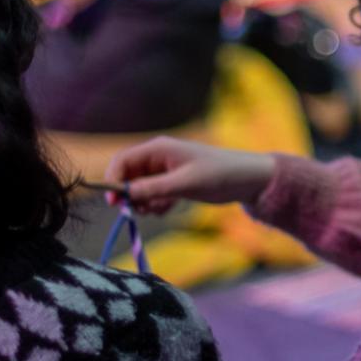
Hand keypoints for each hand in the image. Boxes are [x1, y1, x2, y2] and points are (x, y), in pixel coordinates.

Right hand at [105, 138, 277, 214]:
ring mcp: (166, 170)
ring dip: (143, 201)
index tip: (114, 202)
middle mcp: (158, 157)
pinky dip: (156, 204)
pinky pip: (153, 194)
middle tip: (139, 210)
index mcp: (158, 149)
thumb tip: (124, 193)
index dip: (113, 180)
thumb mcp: (184, 184)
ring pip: (140, 188)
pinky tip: (169, 208)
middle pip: (128, 176)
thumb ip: (153, 188)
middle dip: (130, 194)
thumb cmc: (219, 175)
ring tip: (159, 208)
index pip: (122, 160)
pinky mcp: (174, 183)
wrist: (248, 179)